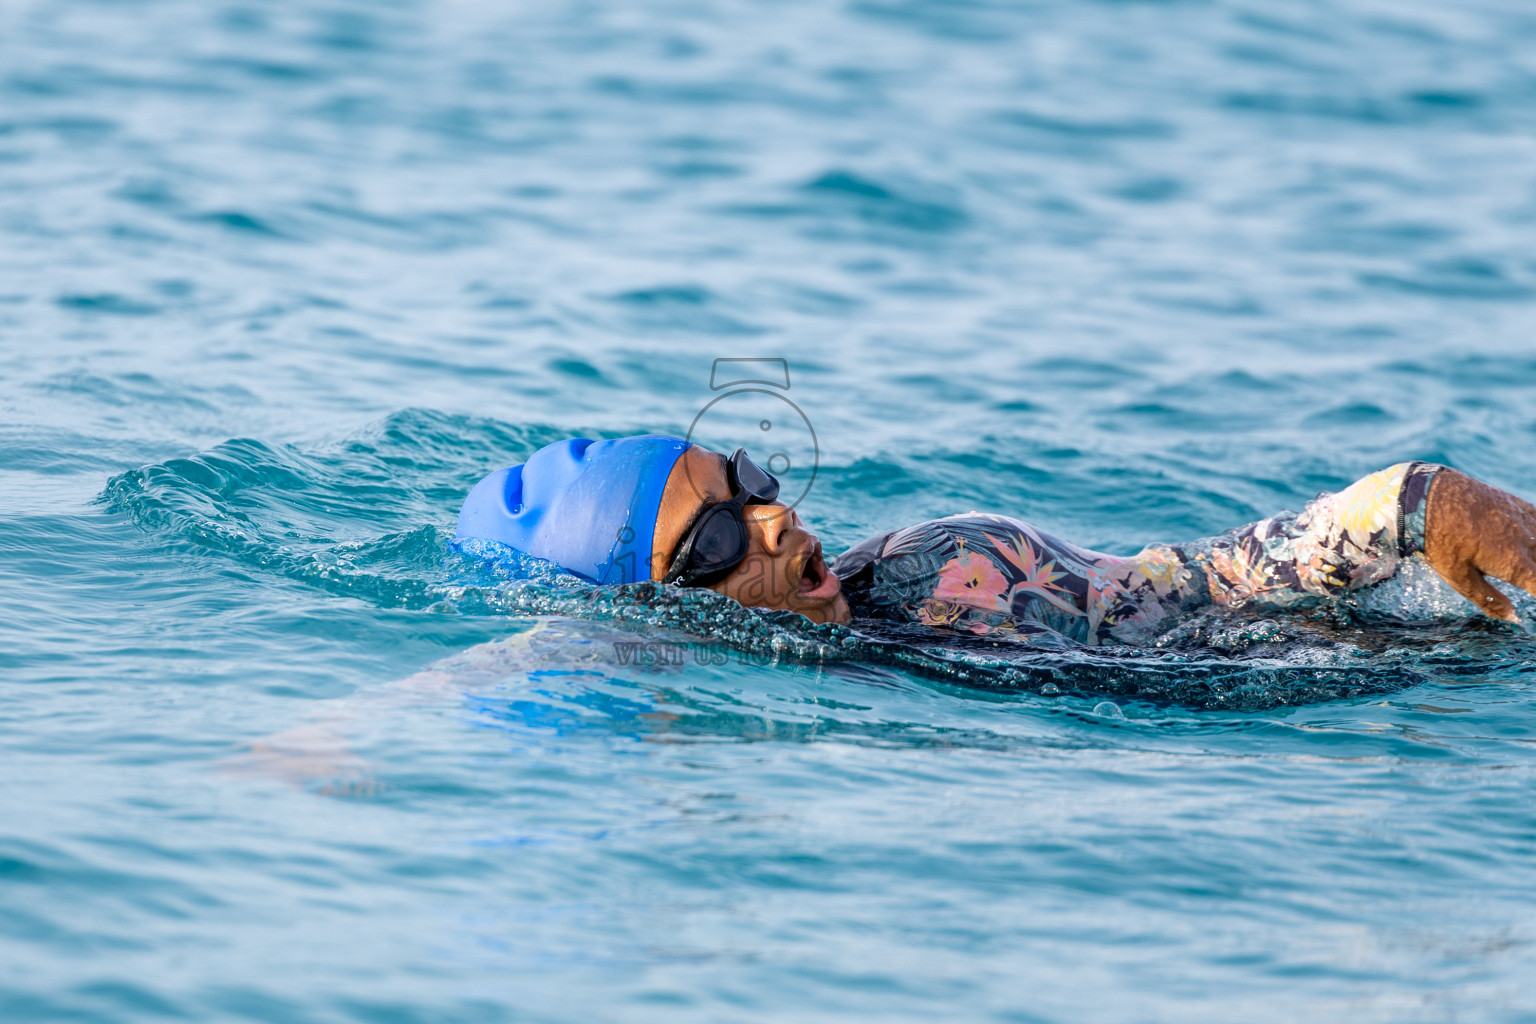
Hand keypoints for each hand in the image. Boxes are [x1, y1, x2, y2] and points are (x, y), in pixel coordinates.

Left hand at [1424, 469, 1535, 621]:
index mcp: (1514, 565)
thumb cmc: (1439, 539)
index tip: (1530, 597)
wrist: (1429, 494)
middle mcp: (1527, 542)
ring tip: (1522, 565)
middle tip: (1523, 581)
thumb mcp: (1458, 576)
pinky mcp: (1520, 506)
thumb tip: (1514, 618)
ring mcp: (1526, 521)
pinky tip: (1529, 543)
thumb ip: (1489, 599)